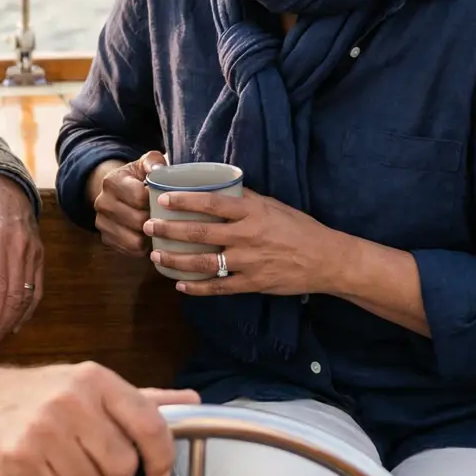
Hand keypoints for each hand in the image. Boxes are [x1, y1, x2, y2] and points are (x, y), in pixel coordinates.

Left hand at [0, 174, 42, 352]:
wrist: (2, 183)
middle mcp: (19, 248)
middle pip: (15, 295)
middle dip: (3, 324)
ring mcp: (33, 251)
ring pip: (28, 294)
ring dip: (16, 319)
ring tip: (1, 336)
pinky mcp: (39, 254)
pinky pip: (37, 286)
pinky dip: (29, 306)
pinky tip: (18, 320)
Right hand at [0, 362, 199, 475]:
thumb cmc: (37, 395)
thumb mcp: (89, 386)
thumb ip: (142, 399)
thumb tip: (192, 400)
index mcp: (96, 379)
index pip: (151, 424)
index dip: (160, 458)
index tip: (154, 473)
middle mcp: (72, 399)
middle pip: (122, 468)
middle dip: (108, 474)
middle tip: (85, 456)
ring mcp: (44, 428)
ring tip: (56, 459)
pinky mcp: (20, 457)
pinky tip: (36, 470)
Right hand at [88, 151, 166, 257]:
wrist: (114, 192)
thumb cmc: (136, 178)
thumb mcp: (143, 164)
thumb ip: (153, 161)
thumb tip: (158, 169)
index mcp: (111, 181)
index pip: (139, 197)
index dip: (156, 199)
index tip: (163, 198)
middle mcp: (102, 203)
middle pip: (138, 220)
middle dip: (155, 219)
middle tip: (164, 215)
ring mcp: (102, 223)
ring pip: (135, 240)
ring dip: (150, 236)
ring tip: (157, 226)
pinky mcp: (106, 239)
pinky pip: (131, 251)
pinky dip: (144, 247)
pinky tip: (149, 236)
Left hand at [143, 186, 347, 296]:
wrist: (325, 258)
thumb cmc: (298, 227)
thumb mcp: (272, 205)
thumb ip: (244, 199)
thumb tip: (218, 187)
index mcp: (251, 212)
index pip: (211, 203)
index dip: (185, 201)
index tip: (163, 199)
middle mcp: (246, 236)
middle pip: (201, 232)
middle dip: (171, 230)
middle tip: (149, 227)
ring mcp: (249, 262)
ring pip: (204, 262)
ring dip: (177, 260)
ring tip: (157, 256)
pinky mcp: (253, 284)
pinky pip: (220, 287)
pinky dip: (198, 288)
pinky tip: (181, 286)